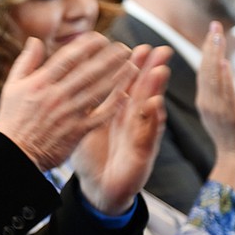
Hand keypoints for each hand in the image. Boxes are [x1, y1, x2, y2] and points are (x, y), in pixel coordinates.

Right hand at [0, 33, 135, 171]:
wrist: (14, 153)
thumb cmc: (12, 119)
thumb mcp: (12, 87)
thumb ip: (26, 62)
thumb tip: (35, 40)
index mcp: (41, 83)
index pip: (69, 57)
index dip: (88, 45)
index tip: (101, 38)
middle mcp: (56, 96)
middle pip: (89, 71)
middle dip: (109, 57)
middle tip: (125, 48)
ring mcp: (68, 114)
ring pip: (98, 91)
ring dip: (117, 77)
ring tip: (132, 66)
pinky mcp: (76, 131)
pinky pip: (100, 116)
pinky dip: (114, 105)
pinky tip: (126, 94)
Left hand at [72, 44, 170, 214]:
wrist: (99, 188)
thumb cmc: (93, 154)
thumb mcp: (85, 124)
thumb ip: (86, 102)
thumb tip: (74, 76)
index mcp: (117, 112)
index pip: (127, 84)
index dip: (134, 66)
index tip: (139, 46)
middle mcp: (131, 121)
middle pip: (143, 91)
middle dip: (152, 70)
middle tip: (160, 50)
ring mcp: (138, 137)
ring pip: (149, 109)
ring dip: (156, 90)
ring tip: (161, 70)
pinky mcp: (141, 154)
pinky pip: (147, 135)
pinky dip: (151, 121)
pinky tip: (155, 106)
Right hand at [197, 21, 234, 197]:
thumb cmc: (233, 136)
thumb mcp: (221, 110)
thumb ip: (219, 90)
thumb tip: (223, 66)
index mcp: (204, 100)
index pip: (204, 70)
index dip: (207, 49)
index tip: (212, 30)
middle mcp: (207, 102)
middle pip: (206, 69)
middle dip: (210, 46)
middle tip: (214, 25)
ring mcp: (216, 109)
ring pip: (213, 78)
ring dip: (215, 55)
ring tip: (218, 36)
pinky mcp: (229, 115)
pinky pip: (225, 93)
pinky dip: (224, 77)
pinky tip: (226, 63)